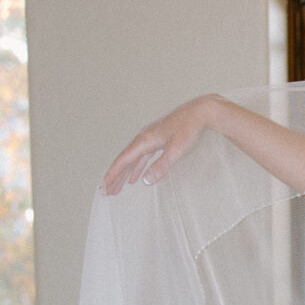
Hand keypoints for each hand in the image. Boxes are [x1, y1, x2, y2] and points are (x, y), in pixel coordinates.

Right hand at [99, 96, 220, 195]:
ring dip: (125, 174)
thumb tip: (146, 181)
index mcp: (145, 140)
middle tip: (107, 191)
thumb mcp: (176, 151)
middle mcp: (144, 138)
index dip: (113, 174)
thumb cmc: (190, 129)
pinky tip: (135, 176)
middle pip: (125, 161)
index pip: (124, 160)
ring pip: (133, 159)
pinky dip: (136, 167)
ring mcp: (150, 138)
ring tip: (117, 187)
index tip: (104, 186)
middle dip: (115, 177)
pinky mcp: (157, 140)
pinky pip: (142, 157)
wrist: (200, 112)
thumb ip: (161, 166)